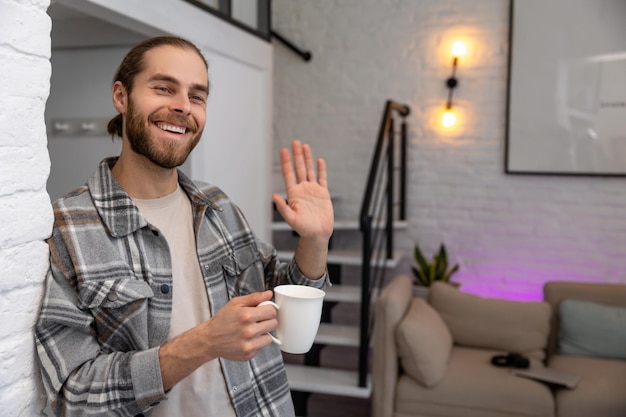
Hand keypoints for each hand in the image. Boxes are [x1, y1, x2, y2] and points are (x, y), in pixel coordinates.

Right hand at [159, 291, 276, 389]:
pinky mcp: (249, 354)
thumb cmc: (222, 320)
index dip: (268, 309)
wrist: (210, 339)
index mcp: (246, 316)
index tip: (263, 310)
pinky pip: (261, 347)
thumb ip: (254, 298)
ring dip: (263, 333)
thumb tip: (269, 294)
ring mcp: (249, 345)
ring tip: (251, 330)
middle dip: (267, 320)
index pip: (272, 311)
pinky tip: (246, 339)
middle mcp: (249, 331)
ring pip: (269, 337)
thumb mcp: (235, 303)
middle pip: (273, 324)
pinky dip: (257, 343)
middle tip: (257, 320)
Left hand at [272, 140, 333, 240]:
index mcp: (293, 194)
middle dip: (297, 155)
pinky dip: (321, 170)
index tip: (283, 150)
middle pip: (299, 168)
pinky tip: (319, 161)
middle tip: (295, 142)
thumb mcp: (291, 219)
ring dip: (307, 159)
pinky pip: (322, 179)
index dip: (286, 162)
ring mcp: (313, 190)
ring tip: (305, 146)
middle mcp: (302, 189)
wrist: (317, 234)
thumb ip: (282, 207)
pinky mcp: (323, 194)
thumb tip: (273, 196)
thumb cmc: (303, 229)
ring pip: (309, 171)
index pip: (288, 174)